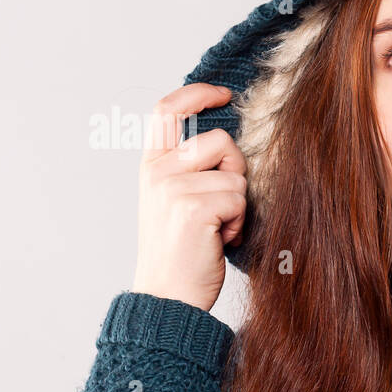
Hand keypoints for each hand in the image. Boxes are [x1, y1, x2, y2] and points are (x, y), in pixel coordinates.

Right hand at [130, 83, 247, 312]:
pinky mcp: (192, 208)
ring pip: (236, 175)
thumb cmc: (182, 252)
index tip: (224, 94)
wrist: (167, 298)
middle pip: (221, 141)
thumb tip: (227, 142)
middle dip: (236, 172)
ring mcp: (172, 188)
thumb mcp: (174, 201)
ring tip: (217, 227)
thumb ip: (190, 168)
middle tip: (223, 206)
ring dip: (239, 204)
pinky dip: (239, 223)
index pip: (167, 110)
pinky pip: (240, 200)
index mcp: (151, 166)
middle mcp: (157, 172)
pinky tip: (219, 240)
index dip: (197, 93)